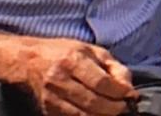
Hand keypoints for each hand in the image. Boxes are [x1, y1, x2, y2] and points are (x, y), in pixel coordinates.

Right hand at [4, 37, 136, 115]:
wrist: (28, 61)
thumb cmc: (65, 53)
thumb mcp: (93, 51)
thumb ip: (114, 68)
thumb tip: (128, 88)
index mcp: (73, 60)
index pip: (101, 82)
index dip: (120, 92)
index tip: (132, 95)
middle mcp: (60, 79)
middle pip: (92, 102)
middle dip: (114, 108)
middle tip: (125, 107)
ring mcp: (51, 97)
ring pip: (82, 115)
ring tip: (114, 112)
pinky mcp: (47, 110)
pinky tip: (98, 114)